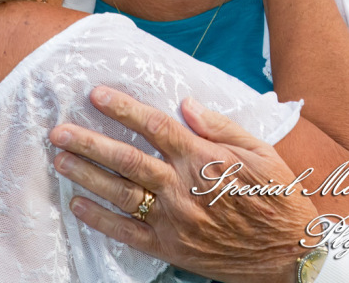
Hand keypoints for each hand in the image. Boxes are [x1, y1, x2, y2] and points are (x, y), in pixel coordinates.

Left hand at [49, 87, 314, 282]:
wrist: (289, 253)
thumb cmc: (277, 196)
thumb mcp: (259, 150)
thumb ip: (219, 125)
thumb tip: (185, 103)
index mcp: (201, 158)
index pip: (153, 125)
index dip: (122, 109)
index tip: (95, 95)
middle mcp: (181, 188)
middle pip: (125, 160)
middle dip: (88, 143)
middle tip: (58, 131)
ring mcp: (173, 220)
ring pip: (120, 194)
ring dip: (87, 176)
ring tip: (60, 160)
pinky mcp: (171, 248)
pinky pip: (128, 234)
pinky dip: (100, 220)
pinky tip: (78, 206)